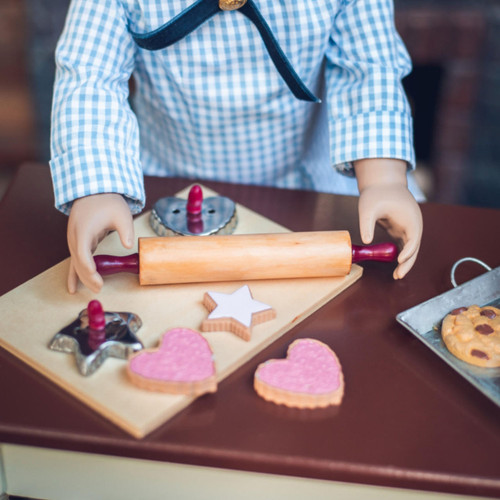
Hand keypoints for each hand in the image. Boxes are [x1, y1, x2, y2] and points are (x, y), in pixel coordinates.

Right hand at [66, 193, 134, 292]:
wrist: (95, 191)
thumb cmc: (108, 202)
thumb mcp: (121, 214)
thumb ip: (125, 230)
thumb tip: (128, 245)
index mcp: (83, 229)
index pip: (82, 253)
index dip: (88, 268)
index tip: (97, 279)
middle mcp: (75, 236)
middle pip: (78, 261)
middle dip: (87, 277)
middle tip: (99, 288)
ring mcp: (74, 239)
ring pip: (76, 262)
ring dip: (83, 276)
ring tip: (95, 289)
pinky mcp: (78, 241)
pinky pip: (74, 260)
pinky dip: (74, 273)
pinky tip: (72, 287)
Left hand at [354, 159, 422, 278]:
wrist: (381, 183)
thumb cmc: (376, 193)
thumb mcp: (368, 207)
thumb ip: (367, 224)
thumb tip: (366, 241)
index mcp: (410, 217)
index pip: (414, 237)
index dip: (408, 250)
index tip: (400, 260)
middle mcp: (413, 224)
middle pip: (414, 247)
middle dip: (408, 262)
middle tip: (398, 275)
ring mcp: (408, 228)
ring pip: (410, 249)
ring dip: (405, 262)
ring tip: (396, 275)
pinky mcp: (401, 230)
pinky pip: (403, 246)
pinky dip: (400, 256)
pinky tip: (395, 266)